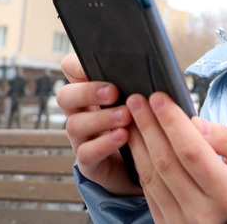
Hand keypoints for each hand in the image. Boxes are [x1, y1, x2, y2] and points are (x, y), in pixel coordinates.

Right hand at [57, 54, 141, 195]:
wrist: (144, 165)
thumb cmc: (143, 123)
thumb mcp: (142, 99)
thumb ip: (143, 82)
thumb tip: (161, 61)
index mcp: (92, 92)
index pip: (71, 69)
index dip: (77, 65)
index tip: (96, 62)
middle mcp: (80, 113)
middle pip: (65, 96)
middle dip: (88, 92)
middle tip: (113, 91)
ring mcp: (82, 139)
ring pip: (75, 125)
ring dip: (101, 118)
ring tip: (126, 116)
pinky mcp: (89, 163)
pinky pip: (87, 153)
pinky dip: (104, 144)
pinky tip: (123, 136)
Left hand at [127, 92, 226, 223]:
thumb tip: (197, 124)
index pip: (192, 151)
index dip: (172, 122)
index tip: (158, 98)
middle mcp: (202, 212)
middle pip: (167, 161)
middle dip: (149, 126)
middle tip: (137, 100)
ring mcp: (181, 222)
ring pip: (151, 176)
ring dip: (138, 142)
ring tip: (133, 116)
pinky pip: (148, 190)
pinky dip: (139, 163)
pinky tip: (137, 142)